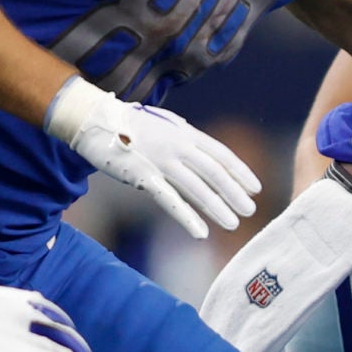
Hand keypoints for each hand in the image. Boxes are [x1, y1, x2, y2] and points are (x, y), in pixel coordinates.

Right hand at [44, 77, 257, 239]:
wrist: (96, 119)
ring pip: (196, 188)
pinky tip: (201, 232)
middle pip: (214, 173)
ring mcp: (160, 162)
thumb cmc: (133, 124)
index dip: (240, 172)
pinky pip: (169, 201)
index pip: (221, 154)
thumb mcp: (168, 125)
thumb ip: (189, 140)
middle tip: (250, 210)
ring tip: (233, 224)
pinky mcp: (142, 177)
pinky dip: (187, 217)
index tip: (256, 188)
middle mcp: (177, 146)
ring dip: (217, 208)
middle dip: (234, 193)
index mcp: (186, 133)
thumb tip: (210, 156)